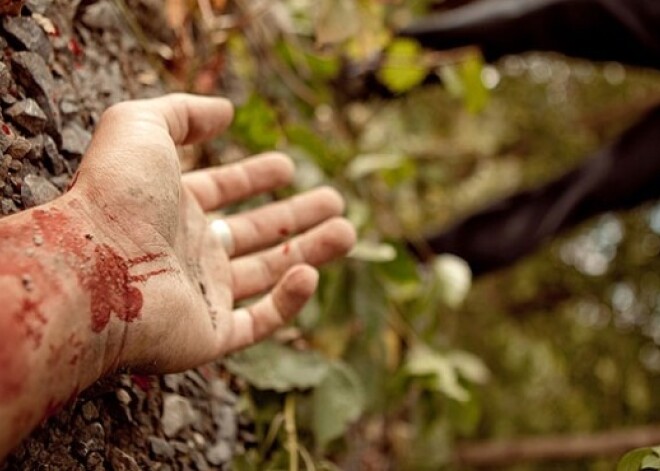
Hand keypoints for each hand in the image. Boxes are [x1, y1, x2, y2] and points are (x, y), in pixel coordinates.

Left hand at [71, 93, 355, 372]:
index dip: (254, 176)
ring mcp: (200, 295)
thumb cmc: (113, 196)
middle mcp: (188, 252)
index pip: (221, 190)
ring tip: (347, 232)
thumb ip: (182, 112)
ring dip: (309, 251)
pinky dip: (289, 300)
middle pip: (254, 232)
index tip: (287, 165)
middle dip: (296, 216)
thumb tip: (226, 112)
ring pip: (267, 274)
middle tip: (335, 201)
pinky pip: (259, 321)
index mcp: (171, 208)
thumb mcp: (139, 127)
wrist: (91, 271)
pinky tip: (309, 272)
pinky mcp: (209, 335)